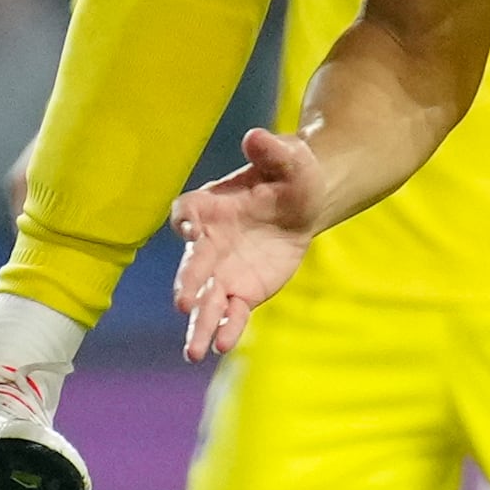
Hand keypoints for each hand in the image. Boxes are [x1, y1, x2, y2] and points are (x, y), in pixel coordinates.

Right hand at [170, 126, 326, 359]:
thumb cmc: (291, 173)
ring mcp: (223, 271)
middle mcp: (209, 242)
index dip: (186, 222)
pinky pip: (232, 313)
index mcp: (211, 206)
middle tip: (184, 303)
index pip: (187, 213)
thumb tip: (255, 138)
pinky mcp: (243, 291)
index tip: (189, 231)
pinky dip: (227, 328)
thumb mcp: (289, 158)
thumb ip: (271, 150)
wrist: (305, 201)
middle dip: (188, 283)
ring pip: (206, 299)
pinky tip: (223, 346)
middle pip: (193, 265)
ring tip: (194, 351)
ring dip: (199, 324)